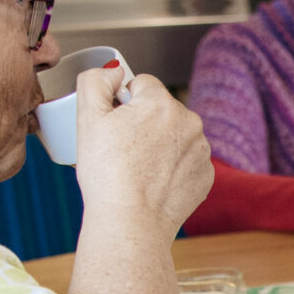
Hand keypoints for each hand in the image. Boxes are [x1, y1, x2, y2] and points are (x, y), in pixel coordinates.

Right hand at [73, 66, 214, 235]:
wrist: (131, 222)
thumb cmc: (107, 173)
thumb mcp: (87, 117)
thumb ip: (96, 81)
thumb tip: (115, 71)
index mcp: (162, 103)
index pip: (141, 85)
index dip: (122, 104)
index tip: (113, 127)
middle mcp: (190, 122)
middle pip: (160, 110)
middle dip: (142, 123)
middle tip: (122, 151)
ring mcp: (202, 150)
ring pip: (174, 136)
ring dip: (159, 145)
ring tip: (137, 169)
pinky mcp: (206, 176)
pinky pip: (185, 161)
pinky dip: (171, 168)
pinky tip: (153, 183)